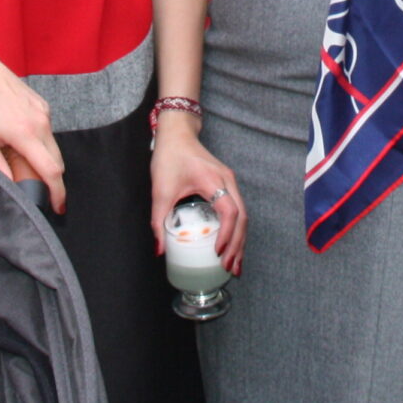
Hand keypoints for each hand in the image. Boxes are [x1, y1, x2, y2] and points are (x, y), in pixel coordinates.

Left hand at [0, 26, 67, 212]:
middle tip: (36, 190)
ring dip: (45, 161)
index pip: (51, 170)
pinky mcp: (41, 104)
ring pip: (53, 146)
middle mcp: (40, 122)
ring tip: (23, 165)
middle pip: (57, 161)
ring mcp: (43, 111)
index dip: (57, 192)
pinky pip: (47, 131)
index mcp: (25, 133)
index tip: (58, 207)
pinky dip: (41, 143)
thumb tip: (9, 186)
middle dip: (52, 179)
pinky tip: (21, 142)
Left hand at [150, 114, 246, 274]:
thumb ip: (159, 221)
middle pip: (242, 217)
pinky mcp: (227, 184)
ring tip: (235, 263)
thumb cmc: (169, 157)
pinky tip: (232, 245)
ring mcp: (230, 182)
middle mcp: (227, 180)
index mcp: (212, 180)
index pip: (229, 210)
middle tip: (230, 267)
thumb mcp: (160, 190)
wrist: (176, 135)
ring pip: (243, 215)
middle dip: (238, 245)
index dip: (227, 233)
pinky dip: (236, 230)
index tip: (218, 252)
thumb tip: (160, 250)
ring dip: (240, 240)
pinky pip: (238, 210)